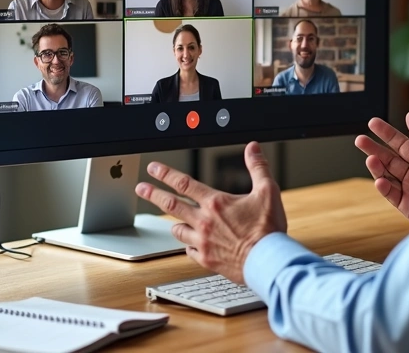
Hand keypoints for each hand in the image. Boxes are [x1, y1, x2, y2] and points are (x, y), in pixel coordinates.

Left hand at [135, 142, 286, 284]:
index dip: (166, 173)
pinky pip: (189, 251)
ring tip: (172, 221)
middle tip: (140, 188)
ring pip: (177, 230)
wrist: (268, 260)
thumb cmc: (268, 228)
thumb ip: (258, 167)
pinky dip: (188, 245)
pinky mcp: (206, 260)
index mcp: (216, 203)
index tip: (153, 168)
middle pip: (171, 204)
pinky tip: (191, 244)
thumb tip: (253, 148)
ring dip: (173, 223)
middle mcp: (204, 222)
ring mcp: (203, 242)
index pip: (184, 184)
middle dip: (153, 194)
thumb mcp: (268, 191)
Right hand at [354, 112, 408, 225]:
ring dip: (377, 167)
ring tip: (371, 159)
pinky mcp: (408, 207)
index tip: (372, 123)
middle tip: (360, 140)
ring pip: (387, 175)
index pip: (402, 144)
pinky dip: (384, 187)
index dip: (387, 133)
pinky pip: (392, 195)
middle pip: (390, 158)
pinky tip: (380, 180)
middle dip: (374, 149)